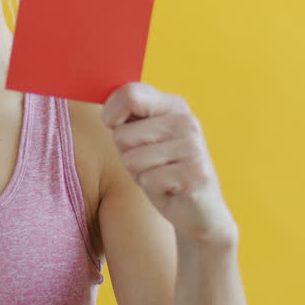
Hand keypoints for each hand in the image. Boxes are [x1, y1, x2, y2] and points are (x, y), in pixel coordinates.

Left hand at [101, 82, 236, 245]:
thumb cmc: (161, 169)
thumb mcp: (142, 138)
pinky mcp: (195, 174)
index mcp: (173, 105)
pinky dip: (153, 189)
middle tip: (151, 163)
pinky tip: (170, 188)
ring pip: (132, 160)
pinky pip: (147, 180)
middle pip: (122, 135)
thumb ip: (127, 118)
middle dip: (127, 154)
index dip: (111, 114)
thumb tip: (106, 112)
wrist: (199, 210)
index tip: (116, 127)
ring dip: (140, 174)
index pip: (129, 94)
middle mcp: (186, 121)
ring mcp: (193, 147)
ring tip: (161, 175)